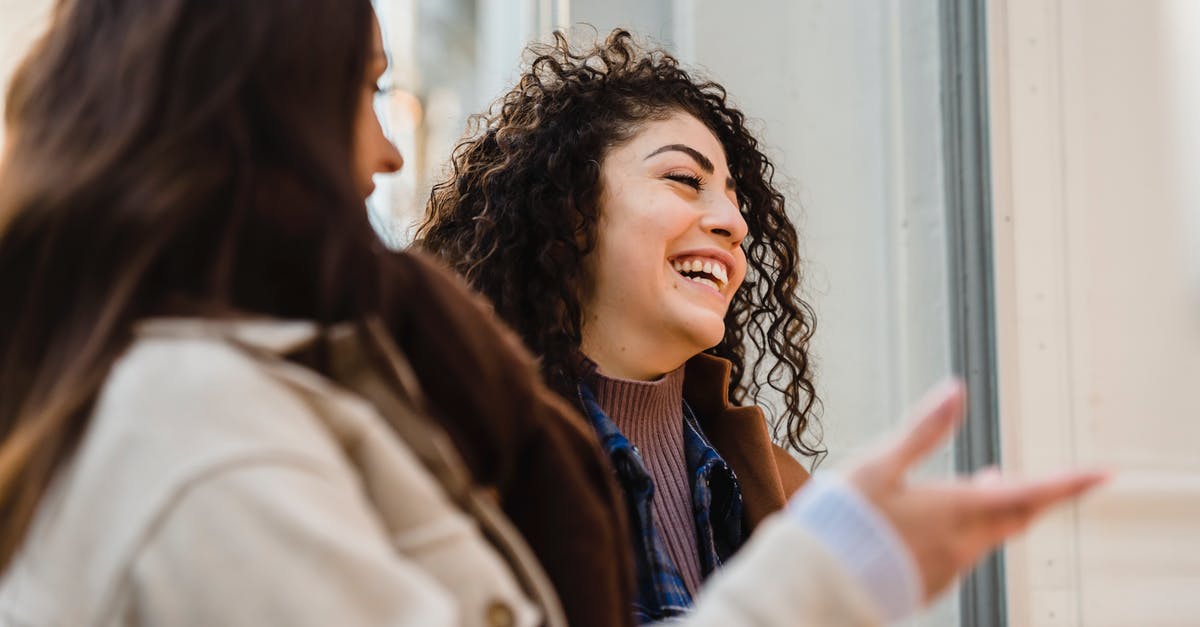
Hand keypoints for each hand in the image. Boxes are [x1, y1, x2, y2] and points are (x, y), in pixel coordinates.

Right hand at [845, 380, 1107, 601]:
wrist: (817, 582)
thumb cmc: (844, 519)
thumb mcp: (878, 464)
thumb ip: (923, 429)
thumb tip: (956, 389)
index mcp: (956, 508)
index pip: (1031, 493)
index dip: (1070, 483)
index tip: (1103, 473)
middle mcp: (963, 543)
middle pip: (1015, 517)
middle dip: (1025, 495)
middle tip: (1016, 477)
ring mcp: (948, 569)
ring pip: (986, 537)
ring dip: (986, 512)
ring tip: (966, 490)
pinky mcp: (931, 587)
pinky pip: (959, 557)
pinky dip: (959, 535)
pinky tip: (930, 527)